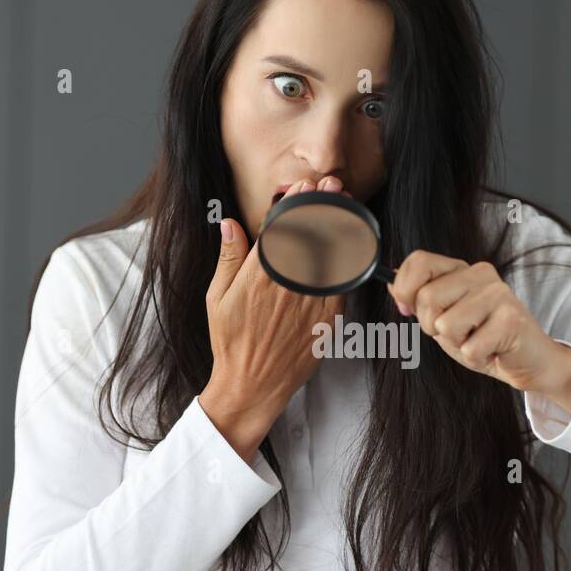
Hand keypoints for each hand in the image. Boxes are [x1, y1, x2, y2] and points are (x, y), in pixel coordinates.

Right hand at [199, 179, 347, 460]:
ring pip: (332, 255)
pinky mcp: (327, 319)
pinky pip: (344, 283)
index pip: (282, 227)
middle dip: (325, 206)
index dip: (296, 201)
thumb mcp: (217, 298)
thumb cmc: (232, 342)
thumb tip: (230, 223)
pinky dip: (350, 261)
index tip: (305, 186)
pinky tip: (354, 244)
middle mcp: (287, 285)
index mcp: (258, 276)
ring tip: (347, 206)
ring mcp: (310, 302)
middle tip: (334, 187)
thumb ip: (228, 258)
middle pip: (312, 235)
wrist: (253, 385)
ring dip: (341, 227)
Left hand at [387, 251, 570, 411]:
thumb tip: (391, 284)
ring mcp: (498, 294)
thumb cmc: (486, 340)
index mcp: (462, 270)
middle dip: (433, 327)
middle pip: (427, 298)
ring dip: (458, 344)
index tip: (407, 310)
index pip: (419, 261)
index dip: (404, 289)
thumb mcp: (445, 319)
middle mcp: (480, 274)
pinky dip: (476, 358)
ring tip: (478, 341)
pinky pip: (470, 348)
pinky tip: (493, 351)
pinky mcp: (511, 318)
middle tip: (459, 334)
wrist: (528, 361)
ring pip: (446, 325)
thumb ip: (421, 302)